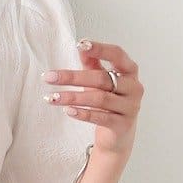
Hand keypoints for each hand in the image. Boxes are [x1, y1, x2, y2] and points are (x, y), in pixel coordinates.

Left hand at [44, 39, 143, 168]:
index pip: (117, 54)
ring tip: (53, 97)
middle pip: (102, 78)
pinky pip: (100, 117)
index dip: (99, 49)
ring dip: (73, 97)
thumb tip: (81, 46)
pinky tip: (68, 111)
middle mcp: (133, 87)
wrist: (117, 138)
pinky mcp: (122, 125)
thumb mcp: (100, 81)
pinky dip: (83, 114)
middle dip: (73, 77)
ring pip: (99, 99)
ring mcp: (130, 107)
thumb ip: (93, 64)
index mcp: (129, 71)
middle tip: (49, 77)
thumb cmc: (109, 104)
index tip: (80, 45)